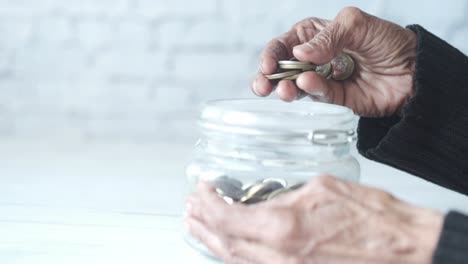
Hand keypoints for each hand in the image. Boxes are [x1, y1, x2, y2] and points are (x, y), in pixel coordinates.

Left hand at [186, 176, 441, 263]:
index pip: (225, 217)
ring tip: (197, 227)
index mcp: (282, 228)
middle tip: (189, 210)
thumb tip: (265, 199)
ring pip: (234, 260)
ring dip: (211, 242)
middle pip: (222, 243)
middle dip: (201, 224)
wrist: (404, 250)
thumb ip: (285, 196)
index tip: (200, 191)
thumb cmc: (372, 216)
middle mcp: (277, 257)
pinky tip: (228, 248)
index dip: (206, 204)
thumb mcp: (321, 188)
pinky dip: (234, 257)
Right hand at [252, 7, 416, 116]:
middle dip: (269, 76)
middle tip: (263, 84)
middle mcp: (317, 59)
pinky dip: (311, 91)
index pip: (286, 43)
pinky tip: (307, 85)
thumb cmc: (389, 41)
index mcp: (317, 36)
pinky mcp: (336, 99)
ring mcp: (325, 79)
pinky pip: (318, 95)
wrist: (416, 71)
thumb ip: (327, 37)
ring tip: (284, 90)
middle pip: (284, 68)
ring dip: (285, 88)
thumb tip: (299, 53)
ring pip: (295, 86)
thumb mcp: (356, 25)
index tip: (268, 64)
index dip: (273, 53)